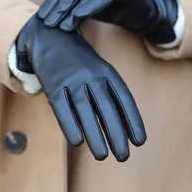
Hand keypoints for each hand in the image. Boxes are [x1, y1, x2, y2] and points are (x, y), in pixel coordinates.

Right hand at [15, 15, 146, 161]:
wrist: (51, 35)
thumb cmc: (80, 62)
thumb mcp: (99, 72)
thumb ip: (109, 95)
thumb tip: (123, 129)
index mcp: (107, 72)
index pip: (124, 99)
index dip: (132, 120)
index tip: (140, 141)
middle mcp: (92, 76)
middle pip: (107, 108)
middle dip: (116, 133)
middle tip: (124, 156)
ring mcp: (72, 80)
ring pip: (85, 110)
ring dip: (95, 134)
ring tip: (103, 156)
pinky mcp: (53, 85)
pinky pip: (62, 108)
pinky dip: (70, 124)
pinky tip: (77, 142)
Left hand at [37, 0, 178, 44]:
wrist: (146, 11)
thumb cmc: (114, 7)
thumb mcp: (90, 3)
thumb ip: (73, 2)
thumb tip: (48, 15)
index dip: (53, 0)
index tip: (42, 16)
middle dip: (59, 5)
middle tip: (48, 22)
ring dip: (72, 9)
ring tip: (62, 25)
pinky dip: (91, 5)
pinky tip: (78, 16)